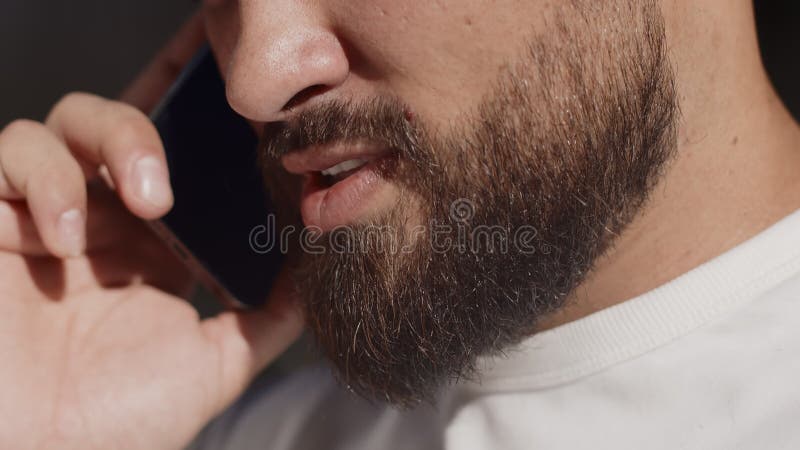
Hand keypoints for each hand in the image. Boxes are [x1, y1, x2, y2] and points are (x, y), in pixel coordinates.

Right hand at [0, 14, 303, 449]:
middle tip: (165, 193)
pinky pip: (5, 161)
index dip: (193, 125)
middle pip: (113, 126)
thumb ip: (269, 316)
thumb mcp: (216, 362)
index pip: (172, 160)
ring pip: (58, 126)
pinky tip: (63, 236)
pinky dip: (42, 180)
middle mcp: (94, 222)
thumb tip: (316, 274)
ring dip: (103, 147)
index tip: (226, 113)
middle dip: (142, 136)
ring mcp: (38, 218)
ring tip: (138, 208)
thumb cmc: (118, 419)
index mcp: (149, 245)